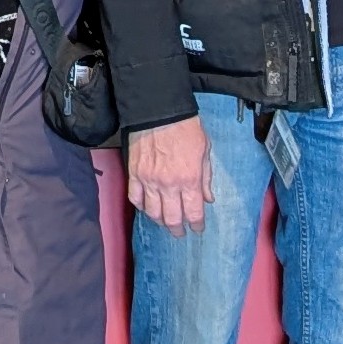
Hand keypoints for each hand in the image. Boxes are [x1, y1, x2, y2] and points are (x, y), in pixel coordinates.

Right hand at [128, 116, 211, 234]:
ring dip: (160, 221)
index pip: (193, 213)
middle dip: (178, 229)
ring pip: (153, 213)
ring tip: (165, 223)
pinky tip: (147, 208)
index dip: (196, 224)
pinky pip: (135, 198)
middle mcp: (169, 185)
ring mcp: (149, 181)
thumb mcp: (205, 151)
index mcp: (190, 179)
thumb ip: (206, 177)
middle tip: (180, 232)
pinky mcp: (134, 174)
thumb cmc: (186, 128)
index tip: (198, 228)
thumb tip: (208, 198)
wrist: (160, 111)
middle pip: (172, 218)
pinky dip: (141, 206)